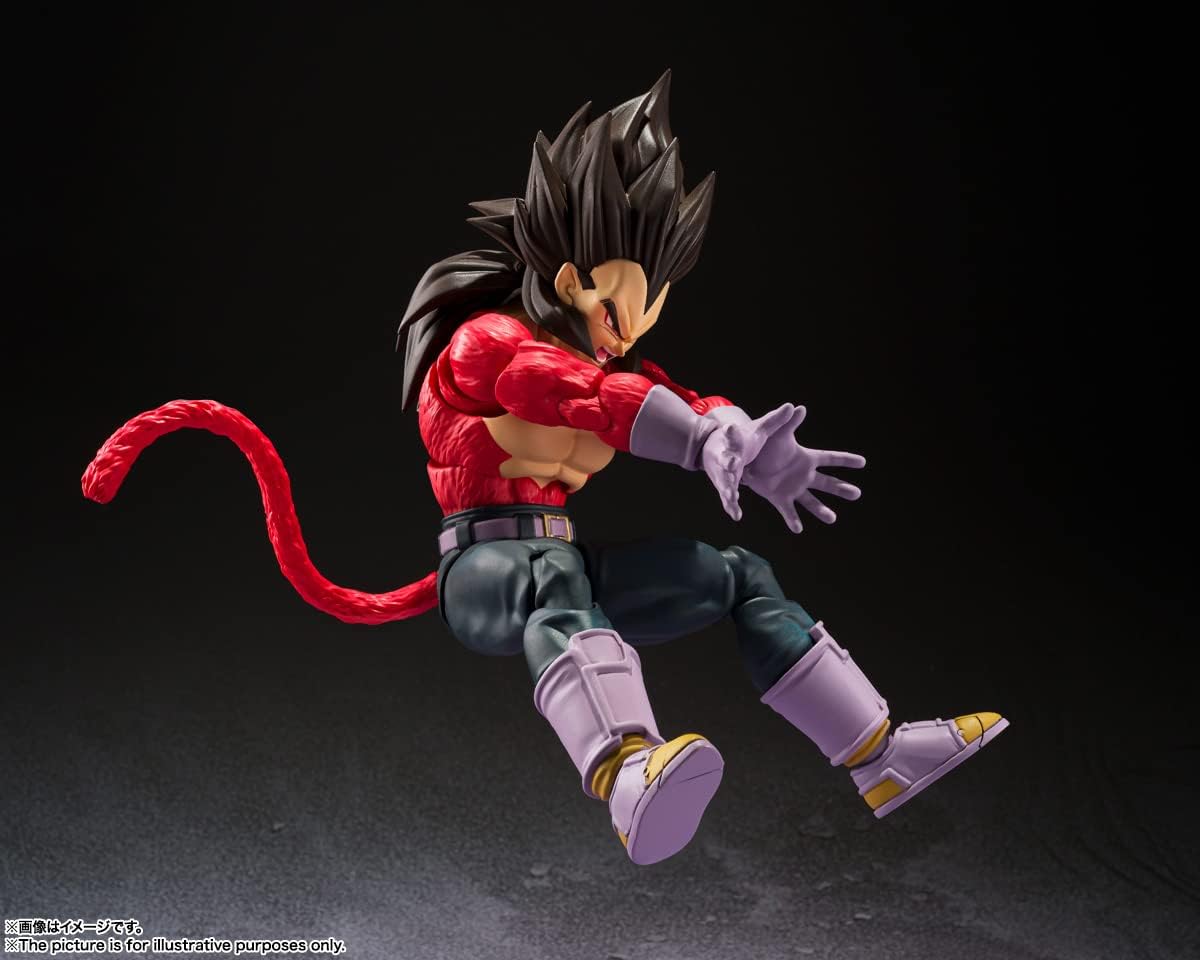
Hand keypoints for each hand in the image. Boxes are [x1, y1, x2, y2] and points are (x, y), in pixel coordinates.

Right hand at [700, 403, 798, 520]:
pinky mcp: (724, 486)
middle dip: (728, 462)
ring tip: (732, 496)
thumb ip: (775, 421)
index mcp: (734, 441)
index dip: (731, 432)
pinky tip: (736, 515)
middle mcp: (727, 456)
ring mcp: (724, 473)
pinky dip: (731, 506)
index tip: (730, 427)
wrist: (714, 450)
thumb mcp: (757, 430)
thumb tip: (795, 406)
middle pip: (726, 459)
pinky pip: (727, 498)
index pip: (732, 434)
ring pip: (725, 482)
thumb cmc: (740, 440)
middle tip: (732, 465)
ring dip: (728, 489)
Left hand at [742, 406, 865, 532]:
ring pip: (811, 502)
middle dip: (842, 489)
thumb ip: (790, 423)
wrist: (747, 459)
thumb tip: (799, 407)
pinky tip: (798, 529)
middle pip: (827, 483)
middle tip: (857, 494)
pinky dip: (792, 520)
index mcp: (807, 459)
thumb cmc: (765, 445)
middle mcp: (804, 476)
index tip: (863, 462)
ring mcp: (793, 488)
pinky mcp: (780, 498)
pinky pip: (788, 510)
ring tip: (832, 519)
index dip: (846, 460)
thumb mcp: (779, 433)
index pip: (830, 459)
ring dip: (822, 510)